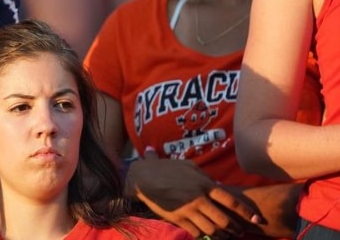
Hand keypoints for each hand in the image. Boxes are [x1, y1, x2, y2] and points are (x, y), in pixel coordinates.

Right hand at [127, 150, 260, 237]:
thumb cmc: (165, 168)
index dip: (246, 211)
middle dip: (235, 228)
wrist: (142, 178)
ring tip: (226, 235)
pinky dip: (204, 235)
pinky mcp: (177, 219)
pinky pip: (196, 232)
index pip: (231, 201)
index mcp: (203, 184)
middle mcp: (198, 199)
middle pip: (224, 220)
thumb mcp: (187, 166)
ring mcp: (187, 210)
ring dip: (222, 235)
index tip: (256, 219)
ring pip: (212, 229)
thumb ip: (204, 176)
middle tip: (239, 230)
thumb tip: (216, 185)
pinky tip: (207, 234)